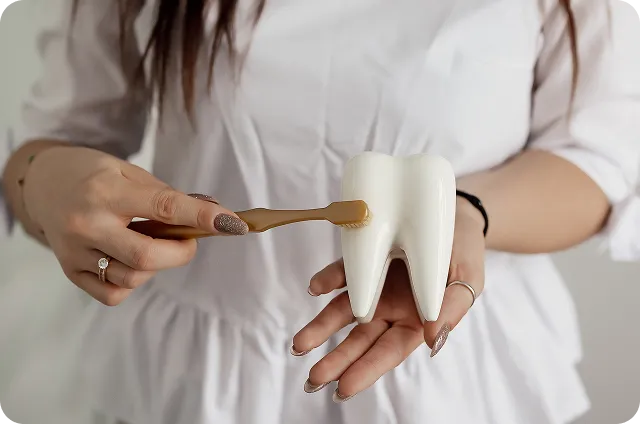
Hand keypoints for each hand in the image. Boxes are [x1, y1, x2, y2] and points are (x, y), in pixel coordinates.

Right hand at [21, 145, 247, 305]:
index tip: (232, 224)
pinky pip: (113, 293)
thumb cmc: (91, 174)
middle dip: (181, 253)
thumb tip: (210, 213)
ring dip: (157, 266)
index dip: (202, 216)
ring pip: (132, 277)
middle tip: (187, 240)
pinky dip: (132, 282)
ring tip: (151, 243)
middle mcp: (87, 223)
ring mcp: (76, 252)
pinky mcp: (71, 272)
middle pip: (147, 256)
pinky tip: (130, 260)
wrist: (41, 185)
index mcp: (106, 191)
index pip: (164, 207)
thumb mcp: (126, 170)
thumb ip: (165, 194)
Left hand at [291, 197, 485, 401]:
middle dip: (336, 360)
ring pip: (343, 312)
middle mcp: (390, 308)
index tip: (343, 389)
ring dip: (320, 328)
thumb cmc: (465, 251)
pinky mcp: (363, 259)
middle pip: (359, 340)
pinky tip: (316, 287)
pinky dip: (327, 280)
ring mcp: (374, 286)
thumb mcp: (468, 280)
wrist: (454, 214)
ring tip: (299, 345)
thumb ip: (452, 309)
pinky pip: (342, 273)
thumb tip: (433, 340)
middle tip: (313, 379)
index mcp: (416, 321)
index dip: (366, 370)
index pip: (388, 351)